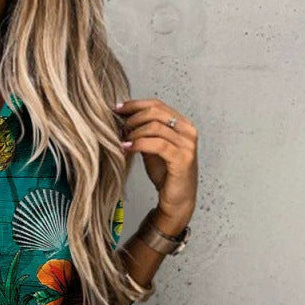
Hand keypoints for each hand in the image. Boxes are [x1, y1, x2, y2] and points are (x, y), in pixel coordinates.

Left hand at [114, 98, 198, 230]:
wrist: (176, 199)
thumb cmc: (166, 174)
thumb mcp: (152, 148)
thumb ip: (143, 133)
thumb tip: (122, 120)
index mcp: (182, 124)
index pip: (157, 104)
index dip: (135, 104)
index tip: (116, 108)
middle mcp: (188, 131)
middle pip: (155, 112)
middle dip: (132, 118)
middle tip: (118, 127)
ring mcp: (187, 144)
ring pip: (155, 127)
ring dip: (134, 132)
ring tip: (122, 140)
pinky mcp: (183, 158)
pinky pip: (157, 144)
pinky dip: (139, 144)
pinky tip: (127, 147)